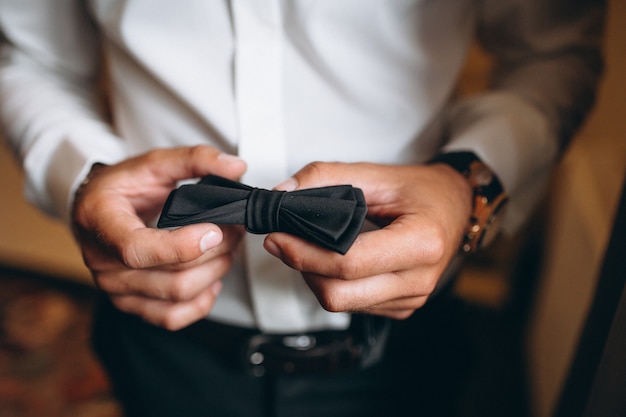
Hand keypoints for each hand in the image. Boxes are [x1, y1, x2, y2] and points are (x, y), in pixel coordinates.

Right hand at [72, 146, 246, 329]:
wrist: (96, 209)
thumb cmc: (123, 187)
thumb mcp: (153, 162)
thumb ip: (195, 160)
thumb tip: (236, 167)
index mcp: (101, 222)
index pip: (138, 250)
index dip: (181, 246)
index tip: (215, 230)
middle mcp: (103, 262)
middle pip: (171, 277)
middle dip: (215, 253)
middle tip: (235, 230)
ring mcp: (115, 288)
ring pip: (178, 297)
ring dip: (215, 273)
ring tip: (227, 249)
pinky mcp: (129, 304)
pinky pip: (171, 317)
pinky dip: (200, 303)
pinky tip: (211, 280)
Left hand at [264, 162, 471, 318]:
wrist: (456, 208)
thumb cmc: (422, 191)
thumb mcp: (378, 173)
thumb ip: (327, 177)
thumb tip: (282, 195)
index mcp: (421, 243)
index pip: (348, 263)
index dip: (304, 253)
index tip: (278, 236)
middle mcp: (420, 279)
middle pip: (339, 294)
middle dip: (303, 268)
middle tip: (283, 241)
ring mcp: (412, 299)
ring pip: (342, 304)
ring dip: (315, 278)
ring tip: (307, 247)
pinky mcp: (402, 308)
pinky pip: (354, 306)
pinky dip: (333, 285)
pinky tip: (331, 261)